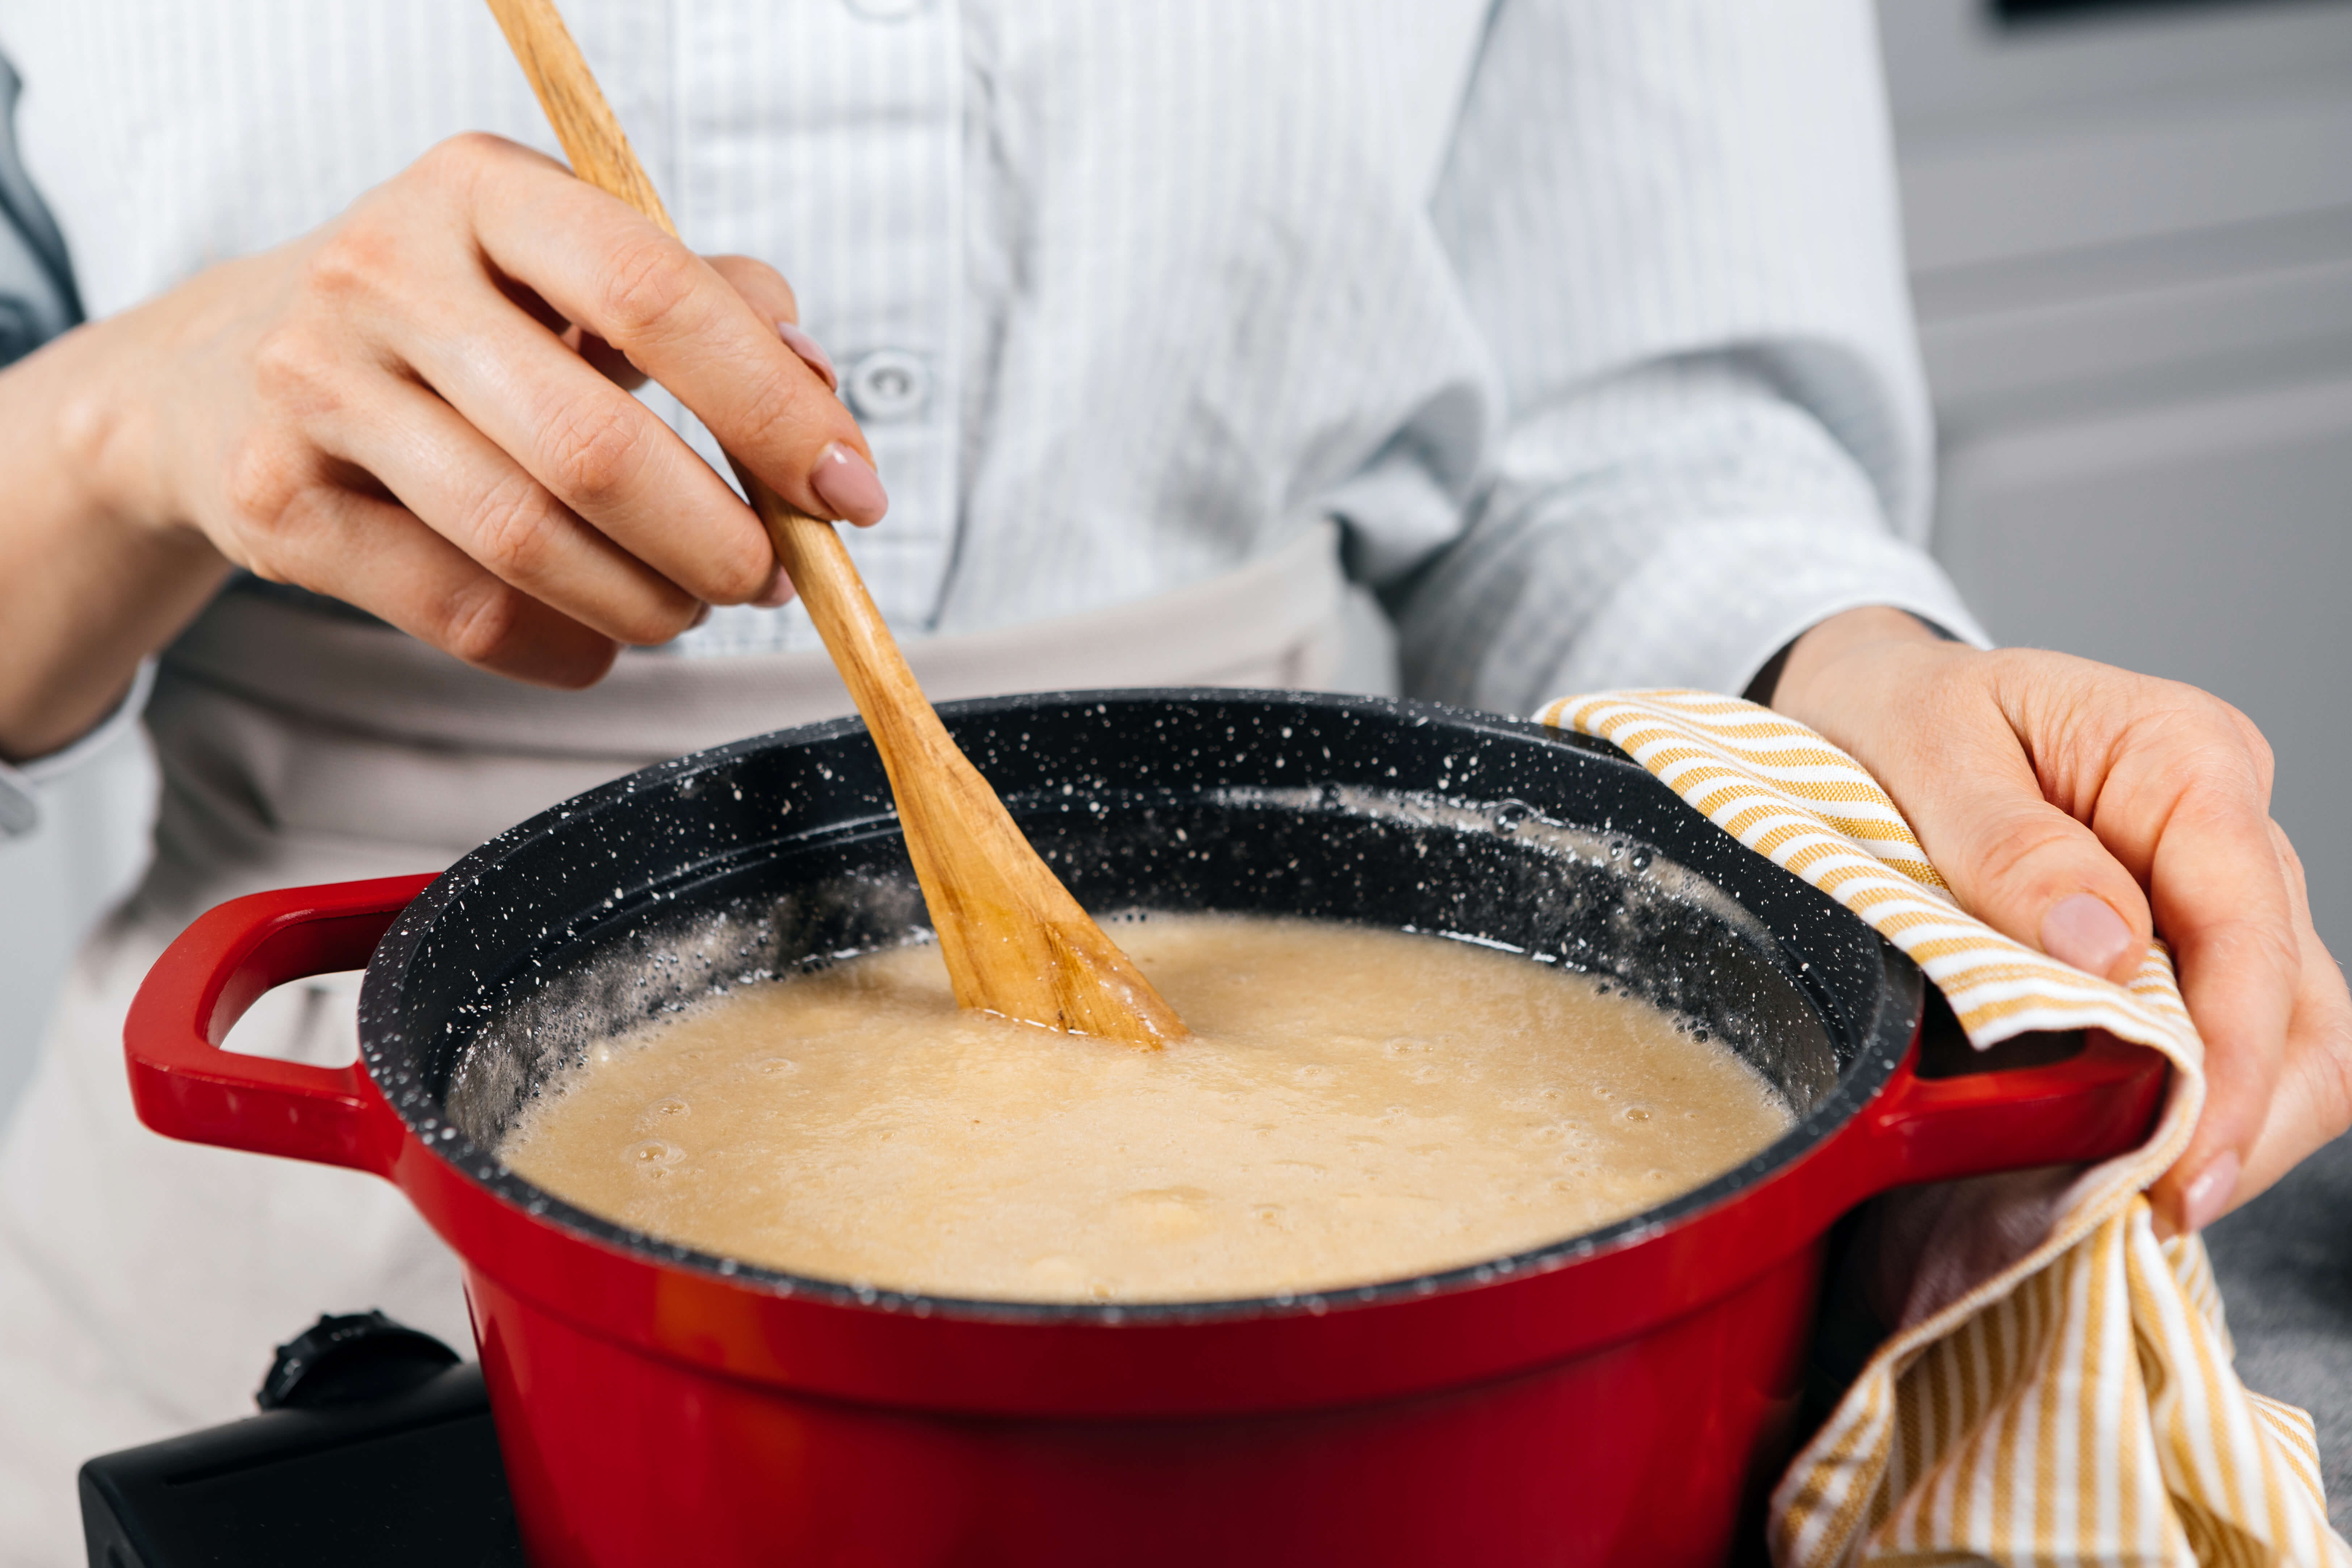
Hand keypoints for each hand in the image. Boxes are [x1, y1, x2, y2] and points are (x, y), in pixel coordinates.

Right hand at [61, 131, 878, 689]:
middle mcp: (383, 272)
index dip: (772, 408)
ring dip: (648, 604)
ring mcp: (313, 387)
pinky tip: (599, 639)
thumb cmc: (450, 324)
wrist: (221, 372)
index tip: (850, 489)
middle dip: (719, 539)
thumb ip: (706, 307)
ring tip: (691, 607)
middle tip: (773, 579)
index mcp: (479, 190)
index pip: (657, 294)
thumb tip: (817, 386)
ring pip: (530, 543)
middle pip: (594, 448)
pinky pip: (463, 613)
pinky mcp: (276, 501)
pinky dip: (564, 649)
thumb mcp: (565, 275)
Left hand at [1769, 607, 2351, 1233]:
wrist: (1878, 700)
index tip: (2187, 1161)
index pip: (2250, 932)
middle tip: (2159, 1205)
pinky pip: (2225, 1035)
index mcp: (2187, 759)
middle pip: (2301, 1004)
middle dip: (2248, 1116)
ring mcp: (2217, 891)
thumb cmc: (1903, 713)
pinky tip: (2128, 1147)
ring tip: (2144, 1194)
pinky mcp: (2182, 941)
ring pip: (2290, 1035)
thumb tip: (2105, 950)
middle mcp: (2229, 826)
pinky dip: (2191, 1100)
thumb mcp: (1928, 752)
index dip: (2234, 1062)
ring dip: (2232, 1122)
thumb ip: (2013, 849)